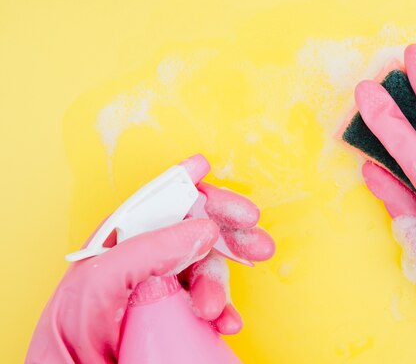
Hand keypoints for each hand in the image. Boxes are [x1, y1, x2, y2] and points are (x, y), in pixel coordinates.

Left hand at [26, 155, 273, 363]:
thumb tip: (202, 228)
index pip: (157, 202)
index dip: (184, 183)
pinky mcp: (174, 316)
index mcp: (120, 241)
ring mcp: (161, 288)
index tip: (203, 167)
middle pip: (194, 230)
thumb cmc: (69, 337)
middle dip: (229, 233)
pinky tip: (225, 321)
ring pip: (207, 268)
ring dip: (221, 284)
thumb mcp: (100, 283)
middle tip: (258, 242)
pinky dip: (224, 311)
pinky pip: (210, 303)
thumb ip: (148, 249)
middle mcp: (143, 260)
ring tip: (214, 308)